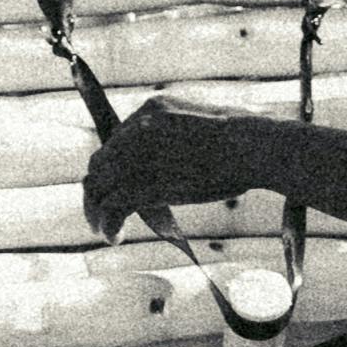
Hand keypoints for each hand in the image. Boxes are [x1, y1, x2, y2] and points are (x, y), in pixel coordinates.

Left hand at [83, 94, 245, 238]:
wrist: (251, 145)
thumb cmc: (244, 138)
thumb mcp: (200, 123)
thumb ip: (178, 136)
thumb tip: (175, 160)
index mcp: (151, 109)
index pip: (116, 140)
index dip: (113, 167)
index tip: (117, 185)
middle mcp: (136, 128)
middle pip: (100, 163)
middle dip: (98, 189)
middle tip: (100, 210)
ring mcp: (137, 156)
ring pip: (99, 186)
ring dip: (96, 210)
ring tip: (102, 228)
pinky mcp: (144, 184)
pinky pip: (113, 207)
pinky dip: (109, 225)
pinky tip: (115, 236)